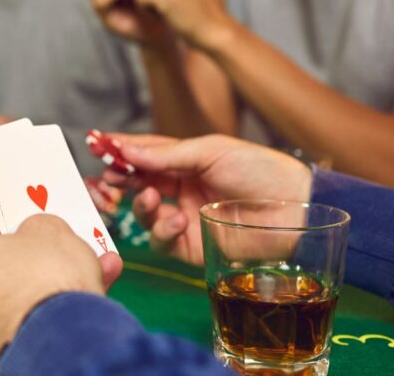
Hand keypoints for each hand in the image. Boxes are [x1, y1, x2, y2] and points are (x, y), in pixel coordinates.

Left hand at [0, 204, 122, 374]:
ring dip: (46, 283)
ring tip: (91, 267)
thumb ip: (36, 226)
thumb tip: (38, 236)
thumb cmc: (46, 281)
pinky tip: (85, 301)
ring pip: (10, 299)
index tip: (21, 209)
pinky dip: (46, 315)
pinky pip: (20, 328)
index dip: (1, 212)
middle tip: (57, 241)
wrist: (63, 348)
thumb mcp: (49, 228)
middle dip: (30, 253)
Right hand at [103, 133, 312, 265]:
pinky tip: (177, 220)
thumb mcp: (210, 150)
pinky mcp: (193, 246)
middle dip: (119, 182)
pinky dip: (162, 230)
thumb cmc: (259, 170)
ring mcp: (186, 218)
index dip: (121, 152)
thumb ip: (166, 153)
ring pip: (145, 215)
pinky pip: (163, 241)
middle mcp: (182, 189)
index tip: (98, 147)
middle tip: (107, 180)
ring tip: (150, 198)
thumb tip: (124, 149)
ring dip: (141, 206)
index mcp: (187, 161)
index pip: (145, 155)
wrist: (296, 209)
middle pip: (137, 185)